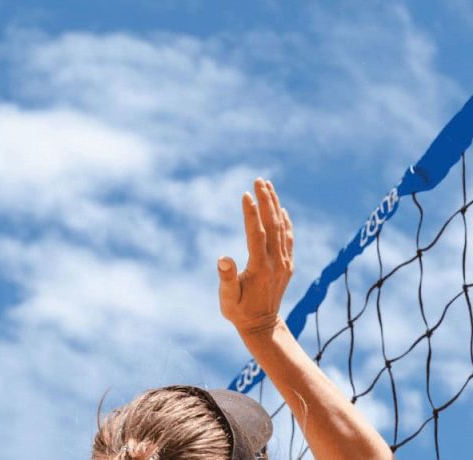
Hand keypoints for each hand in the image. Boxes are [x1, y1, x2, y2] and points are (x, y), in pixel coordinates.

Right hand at [217, 178, 293, 334]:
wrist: (262, 327)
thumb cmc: (239, 312)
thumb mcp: (227, 300)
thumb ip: (226, 279)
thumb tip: (223, 258)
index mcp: (260, 268)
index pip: (257, 234)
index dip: (251, 214)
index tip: (246, 194)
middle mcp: (276, 263)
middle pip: (273, 225)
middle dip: (266, 201)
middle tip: (258, 180)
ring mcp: (284, 263)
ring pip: (282, 228)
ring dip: (275, 205)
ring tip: (268, 186)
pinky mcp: (287, 265)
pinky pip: (288, 238)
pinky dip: (285, 221)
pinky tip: (281, 210)